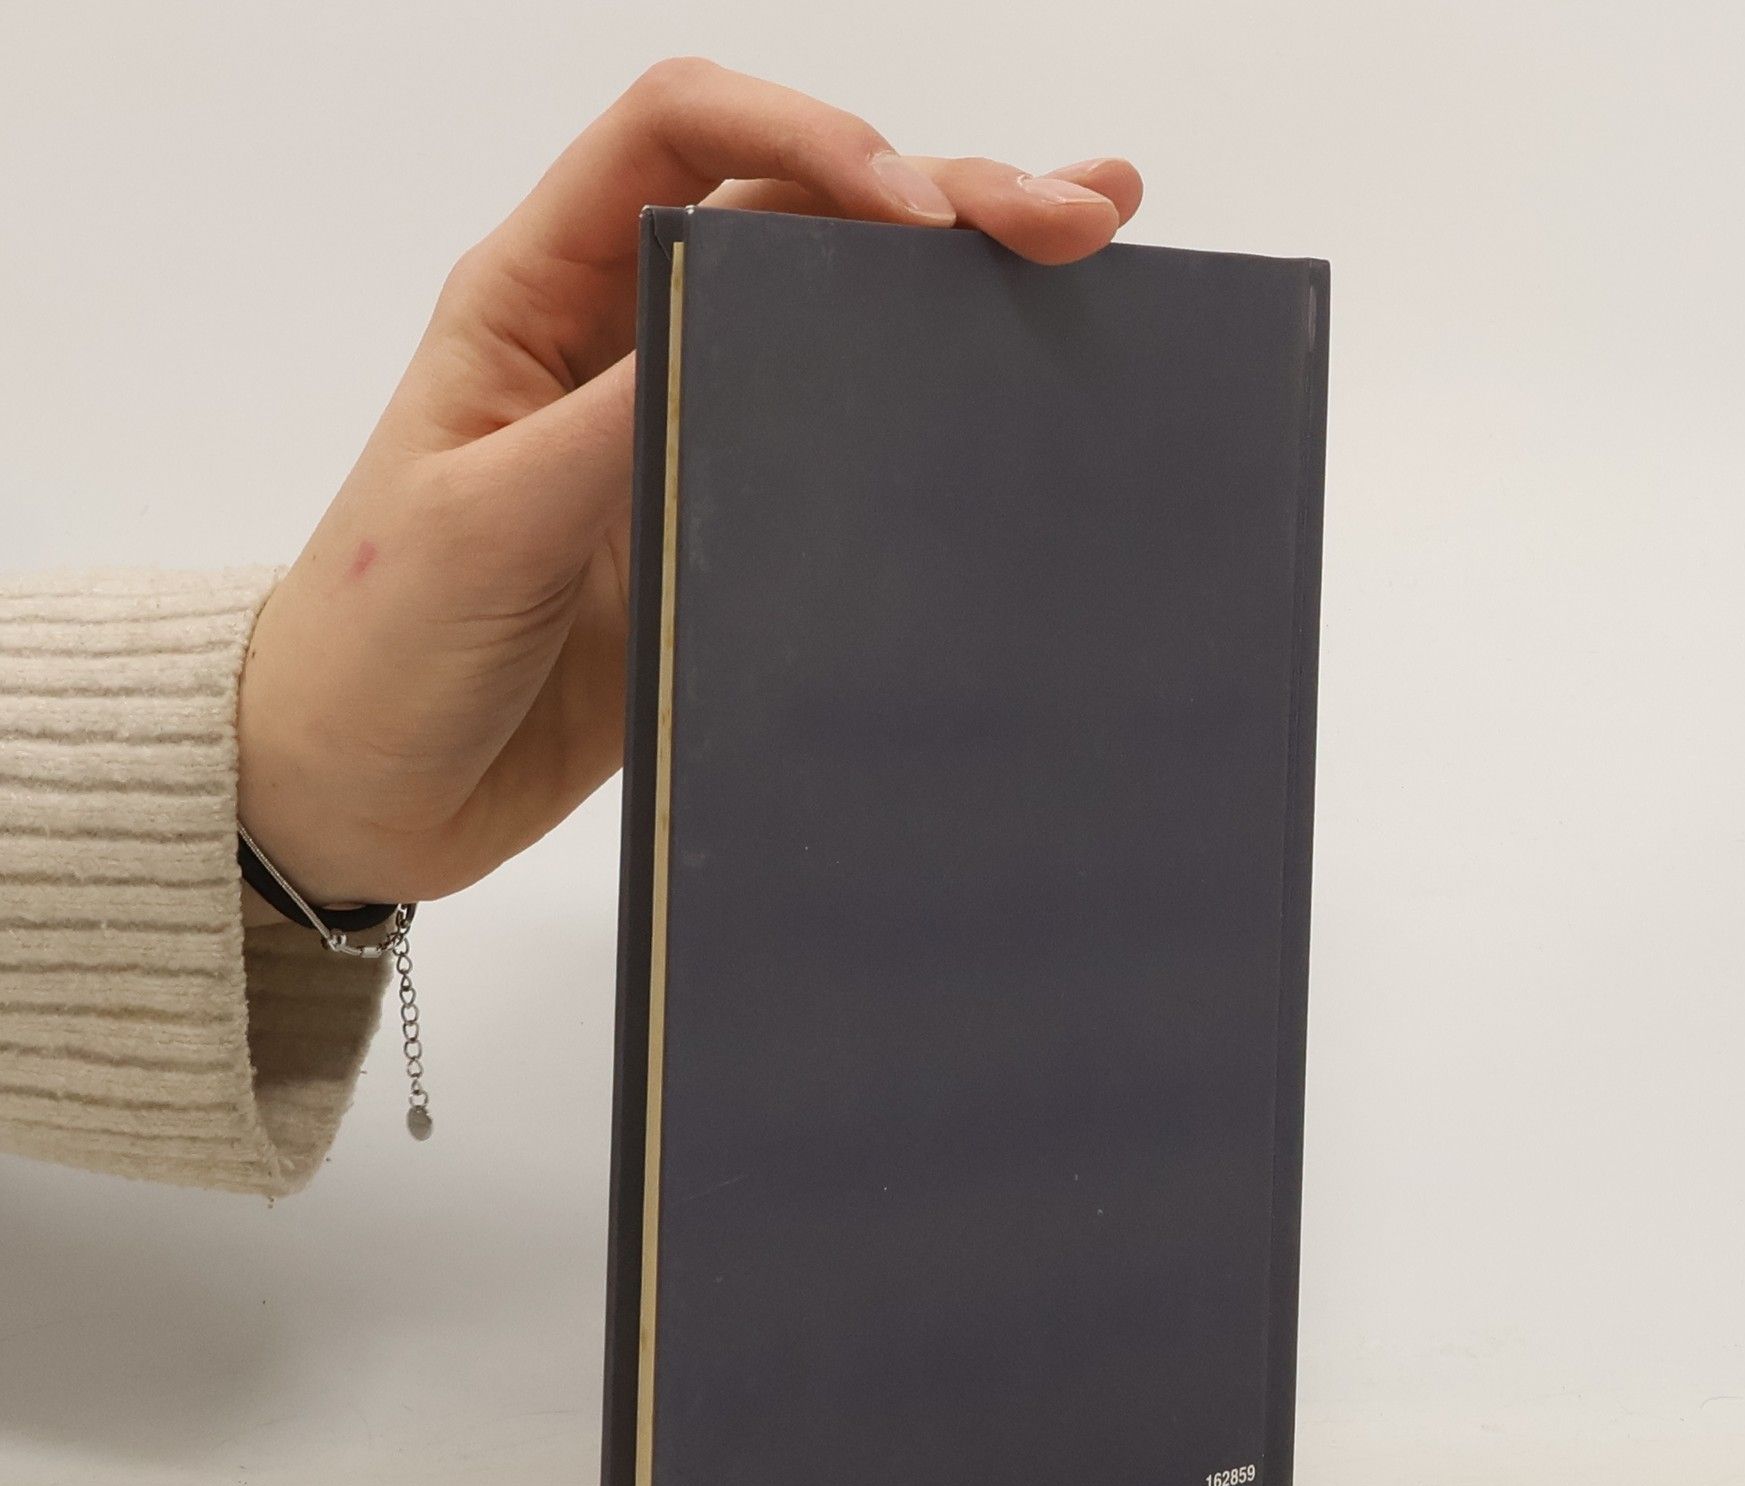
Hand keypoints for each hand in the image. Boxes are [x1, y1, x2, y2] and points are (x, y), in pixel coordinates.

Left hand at [236, 58, 1142, 905]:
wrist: (358, 793)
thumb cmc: (376, 647)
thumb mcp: (480, 526)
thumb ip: (606, 429)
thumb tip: (747, 335)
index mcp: (538, 297)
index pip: (680, 137)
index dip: (810, 137)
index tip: (917, 210)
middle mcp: (620, 344)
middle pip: (794, 215)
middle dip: (938, 197)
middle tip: (1076, 218)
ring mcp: (678, 437)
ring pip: (834, 323)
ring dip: (955, 288)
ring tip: (1090, 262)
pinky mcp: (716, 533)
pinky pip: (835, 455)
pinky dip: (925, 417)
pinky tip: (1011, 407)